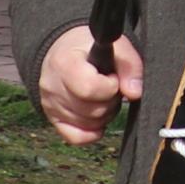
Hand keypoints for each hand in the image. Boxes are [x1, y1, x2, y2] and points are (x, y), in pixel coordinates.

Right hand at [36, 24, 141, 143]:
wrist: (65, 49)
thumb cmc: (90, 47)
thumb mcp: (115, 45)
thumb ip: (130, 66)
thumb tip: (135, 92)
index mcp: (64, 63)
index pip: (89, 89)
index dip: (110, 87)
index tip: (113, 78)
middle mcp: (51, 86)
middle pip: (92, 110)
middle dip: (110, 101)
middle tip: (110, 86)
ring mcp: (49, 104)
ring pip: (87, 124)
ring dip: (103, 114)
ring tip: (101, 96)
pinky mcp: (52, 118)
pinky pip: (75, 137)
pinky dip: (92, 132)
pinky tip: (98, 117)